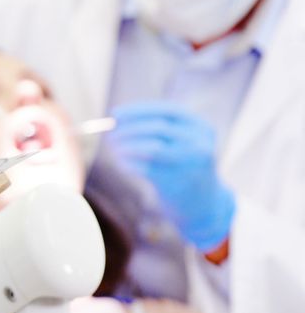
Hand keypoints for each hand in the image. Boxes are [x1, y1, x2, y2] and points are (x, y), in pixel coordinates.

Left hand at [106, 102, 235, 251]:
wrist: (202, 201)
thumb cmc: (183, 163)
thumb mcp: (180, 140)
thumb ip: (155, 126)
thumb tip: (114, 116)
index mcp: (202, 128)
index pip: (168, 111)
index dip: (139, 110)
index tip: (114, 113)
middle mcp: (200, 144)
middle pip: (159, 128)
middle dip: (130, 128)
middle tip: (109, 132)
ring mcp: (190, 165)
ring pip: (153, 148)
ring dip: (127, 145)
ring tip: (112, 146)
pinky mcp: (177, 183)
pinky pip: (146, 169)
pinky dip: (129, 163)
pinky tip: (121, 162)